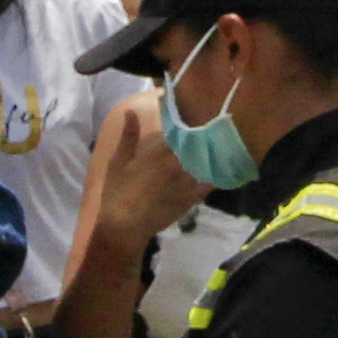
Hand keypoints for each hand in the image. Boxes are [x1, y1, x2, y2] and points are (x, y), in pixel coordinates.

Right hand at [91, 96, 203, 234]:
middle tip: (203, 130)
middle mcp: (176, 163)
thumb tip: (132, 111)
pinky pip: (210, 183)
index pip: (179, 129)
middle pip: (195, 143)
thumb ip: (128, 135)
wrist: (125, 227)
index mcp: (158, 151)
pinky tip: (219, 168)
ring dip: (209, 152)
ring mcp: (186, 181)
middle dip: (198, 136)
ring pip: (205, 160)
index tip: (185, 120)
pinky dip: (215, 174)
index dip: (183, 125)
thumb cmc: (117, 192)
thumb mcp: (118, 161)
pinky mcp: (192, 197)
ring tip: (215, 145)